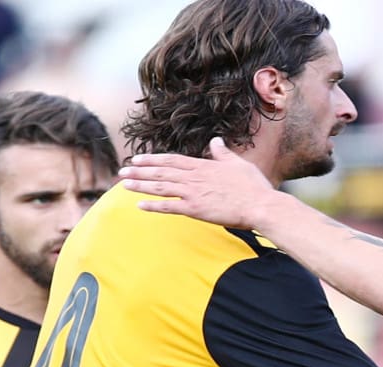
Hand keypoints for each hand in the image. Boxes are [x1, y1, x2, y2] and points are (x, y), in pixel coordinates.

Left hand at [120, 137, 279, 228]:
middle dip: (139, 171)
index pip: (171, 160)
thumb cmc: (253, 186)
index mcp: (203, 166)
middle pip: (161, 172)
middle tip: (122, 171)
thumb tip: (216, 141)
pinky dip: (153, 206)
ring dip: (141, 185)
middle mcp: (194, 177)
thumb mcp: (238, 164)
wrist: (261, 205)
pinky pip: (169, 207)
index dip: (152, 159)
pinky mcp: (195, 209)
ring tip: (124, 185)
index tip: (137, 159)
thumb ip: (223, 153)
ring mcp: (193, 193)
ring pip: (160, 187)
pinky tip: (140, 205)